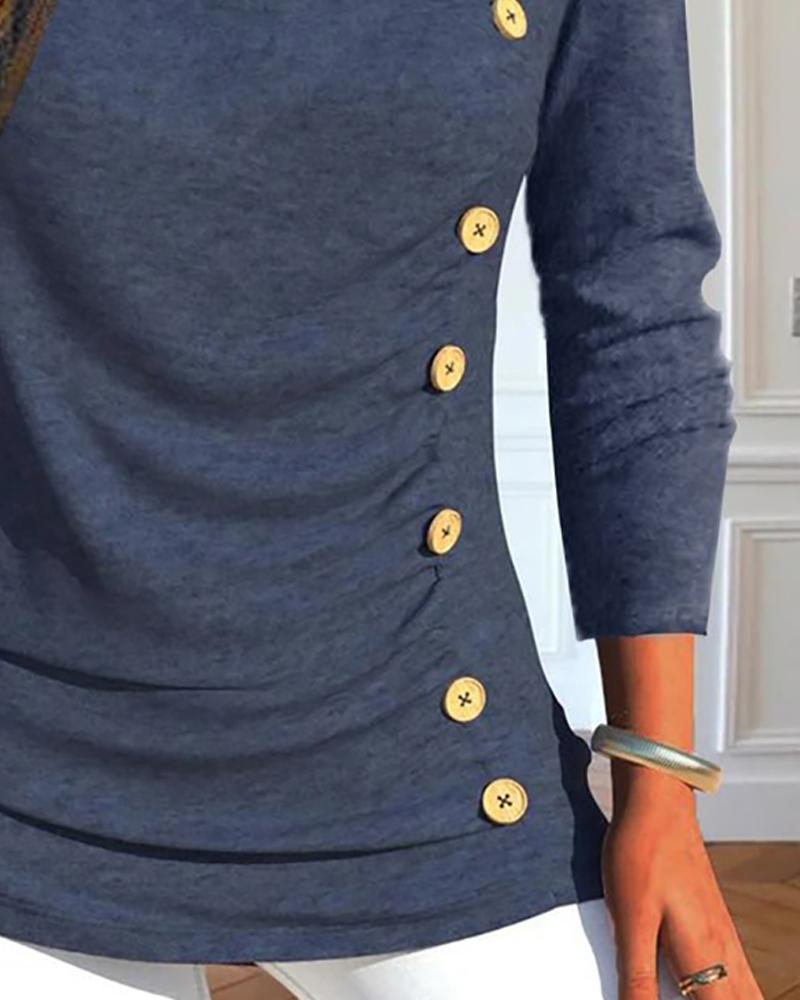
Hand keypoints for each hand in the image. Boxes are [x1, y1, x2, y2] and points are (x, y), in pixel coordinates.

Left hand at [600, 769, 762, 999]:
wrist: (657, 803)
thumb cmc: (641, 855)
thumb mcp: (630, 919)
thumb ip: (638, 977)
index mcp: (705, 958)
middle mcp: (725, 952)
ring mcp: (725, 936)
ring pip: (747, 996)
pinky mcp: (716, 923)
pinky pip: (738, 976)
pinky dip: (734, 997)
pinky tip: (716, 995)